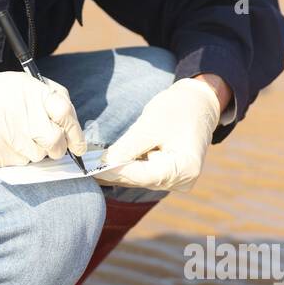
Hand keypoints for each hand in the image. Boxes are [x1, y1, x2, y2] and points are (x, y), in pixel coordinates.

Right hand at [0, 71, 86, 167]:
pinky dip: (16, 158)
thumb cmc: (1, 97)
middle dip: (56, 148)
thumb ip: (52, 99)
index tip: (77, 146)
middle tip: (47, 144)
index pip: (64, 112)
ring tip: (17, 136)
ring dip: (33, 152)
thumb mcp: (26, 85)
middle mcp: (22, 110)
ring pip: (37, 156)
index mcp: (32, 90)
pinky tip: (5, 143)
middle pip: (55, 141)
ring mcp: (8, 132)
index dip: (75, 133)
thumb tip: (73, 130)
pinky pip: (19, 164)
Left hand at [92, 77, 221, 192]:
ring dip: (118, 171)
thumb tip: (105, 163)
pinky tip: (108, 163)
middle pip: (142, 180)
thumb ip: (128, 147)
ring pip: (140, 178)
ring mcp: (176, 180)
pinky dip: (127, 167)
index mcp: (185, 168)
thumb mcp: (150, 125)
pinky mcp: (168, 175)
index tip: (93, 170)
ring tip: (92, 167)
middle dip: (115, 172)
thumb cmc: (177, 109)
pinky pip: (143, 173)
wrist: (198, 104)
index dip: (118, 172)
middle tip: (86, 171)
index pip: (145, 175)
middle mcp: (182, 180)